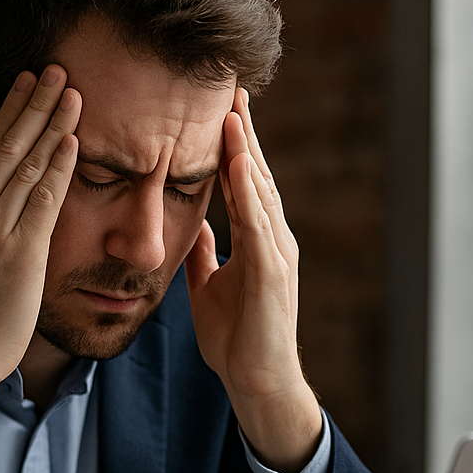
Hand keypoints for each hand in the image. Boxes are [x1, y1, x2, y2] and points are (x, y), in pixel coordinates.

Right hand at [0, 67, 81, 443]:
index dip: (9, 108)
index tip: (26, 79)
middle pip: (7, 144)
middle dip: (34, 103)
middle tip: (56, 69)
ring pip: (26, 163)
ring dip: (52, 124)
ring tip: (72, 93)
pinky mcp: (20, 252)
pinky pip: (44, 199)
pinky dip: (59, 167)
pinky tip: (73, 141)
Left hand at [185, 89, 321, 472]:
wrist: (257, 383)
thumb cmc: (238, 341)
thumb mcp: (210, 288)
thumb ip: (206, 255)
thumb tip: (195, 228)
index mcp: (257, 242)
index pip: (242, 183)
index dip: (229, 147)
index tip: (217, 109)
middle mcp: (273, 240)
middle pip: (256, 176)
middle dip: (242, 134)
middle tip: (231, 89)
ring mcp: (277, 254)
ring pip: (261, 192)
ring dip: (246, 151)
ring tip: (232, 113)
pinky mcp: (272, 274)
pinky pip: (258, 224)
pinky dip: (249, 192)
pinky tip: (238, 164)